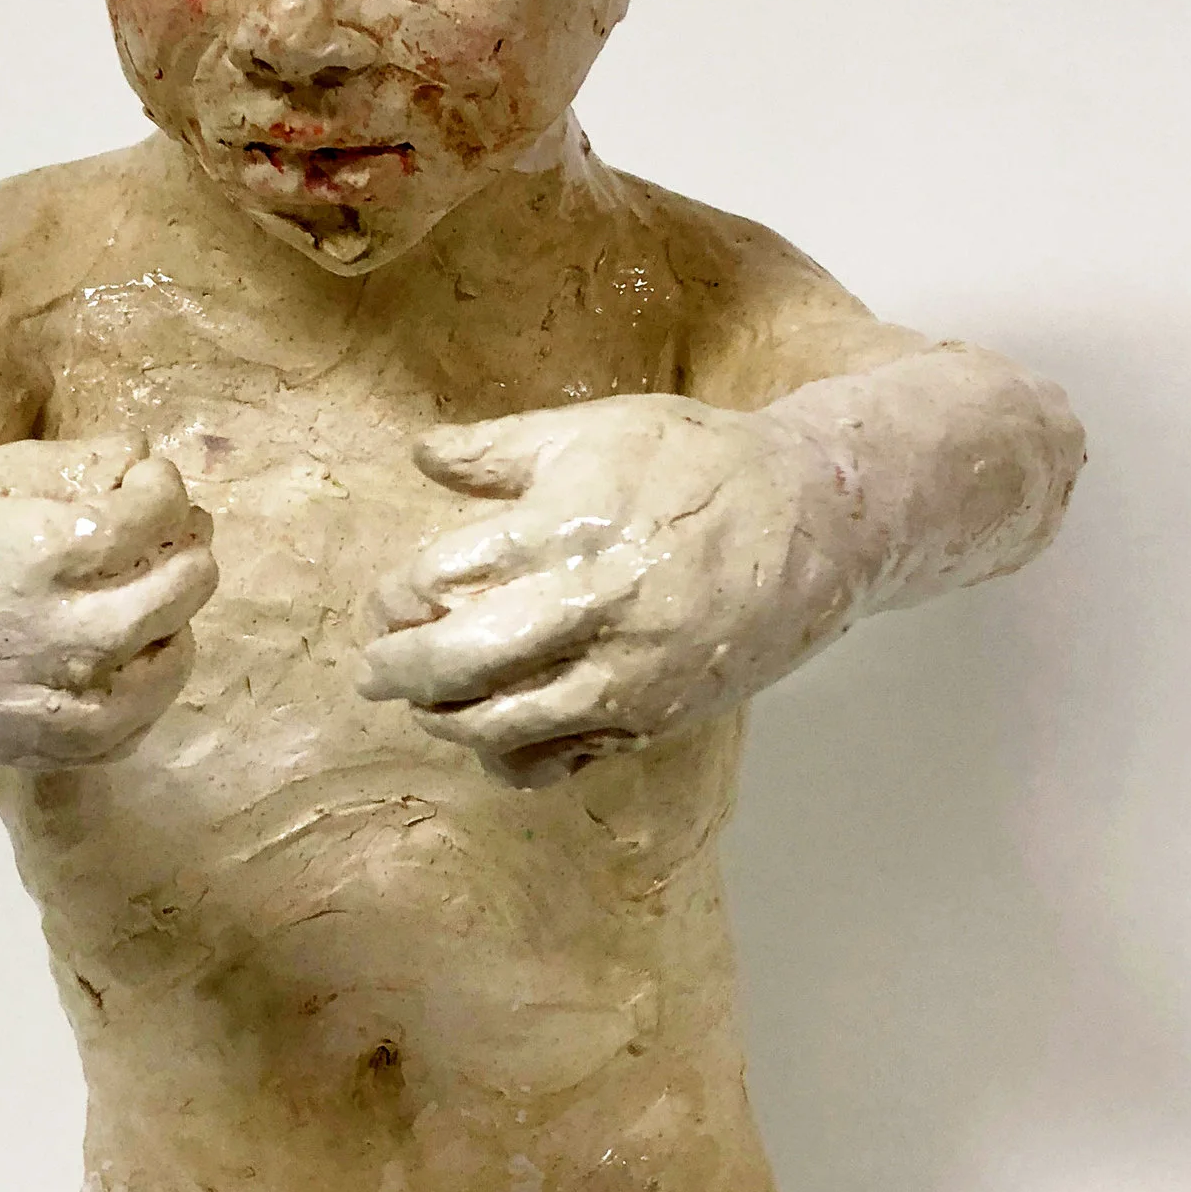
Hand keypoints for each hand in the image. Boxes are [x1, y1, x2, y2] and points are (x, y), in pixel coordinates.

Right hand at [0, 435, 214, 766]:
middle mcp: (65, 633)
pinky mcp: (47, 747)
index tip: (146, 483)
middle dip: (184, 545)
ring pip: (173, 657)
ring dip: (174, 617)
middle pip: (184, 585)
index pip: (160, 511)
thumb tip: (146, 463)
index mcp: (49, 550)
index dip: (163, 487)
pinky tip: (121, 658)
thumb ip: (80, 465)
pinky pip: (134, 725)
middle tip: (164, 535)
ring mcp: (60, 701)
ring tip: (145, 595)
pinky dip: (143, 687)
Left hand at [357, 395, 852, 787]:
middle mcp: (587, 612)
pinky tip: (497, 734)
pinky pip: (558, 761)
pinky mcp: (653, 720)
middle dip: (396, 672)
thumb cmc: (697, 463)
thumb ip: (498, 450)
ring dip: (446, 719)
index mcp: (561, 532)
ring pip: (497, 726)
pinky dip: (511, 758)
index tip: (389, 600)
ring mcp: (623, 678)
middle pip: (453, 665)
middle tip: (373, 673)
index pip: (436, 583)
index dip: (396, 597)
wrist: (817, 520)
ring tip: (430, 704)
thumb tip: (420, 456)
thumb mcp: (595, 431)